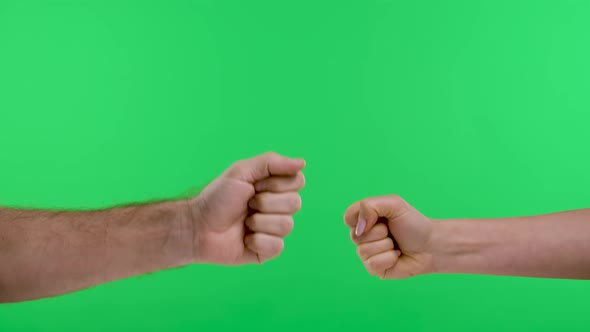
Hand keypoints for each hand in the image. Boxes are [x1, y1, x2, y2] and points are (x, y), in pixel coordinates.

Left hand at [189, 152, 304, 264]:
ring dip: (259, 222)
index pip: (297, 181)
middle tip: (247, 204)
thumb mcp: (242, 171)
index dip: (275, 183)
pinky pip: (278, 246)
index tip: (255, 185)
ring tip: (244, 222)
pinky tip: (245, 239)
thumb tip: (302, 162)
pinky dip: (257, 241)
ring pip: (287, 225)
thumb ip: (272, 162)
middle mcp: (278, 207)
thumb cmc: (217, 198)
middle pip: (295, 203)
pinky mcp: (269, 250)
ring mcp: (274, 229)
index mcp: (274, 187)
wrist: (198, 227)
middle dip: (265, 203)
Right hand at [344, 195, 434, 278]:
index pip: (348, 218)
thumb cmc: (413, 224)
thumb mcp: (394, 204)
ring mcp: (367, 253)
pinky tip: (396, 256)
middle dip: (379, 233)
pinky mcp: (374, 268)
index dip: (362, 218)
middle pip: (355, 236)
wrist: (431, 245)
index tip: (380, 218)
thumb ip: (369, 206)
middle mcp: (363, 236)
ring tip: (396, 245)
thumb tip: (358, 228)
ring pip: (363, 251)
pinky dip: (388, 259)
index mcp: (364, 218)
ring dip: (386, 246)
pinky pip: (372, 265)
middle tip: (392, 232)